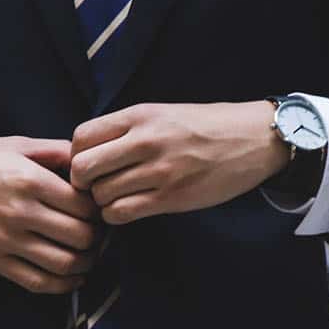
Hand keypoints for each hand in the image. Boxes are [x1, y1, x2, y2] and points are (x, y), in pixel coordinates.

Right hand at [0, 136, 101, 293]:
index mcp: (28, 180)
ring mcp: (6, 240)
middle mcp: (19, 212)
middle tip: (99, 231)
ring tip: (90, 253)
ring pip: (64, 264)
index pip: (83, 205)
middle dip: (97, 236)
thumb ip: (56, 151)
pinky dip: (63, 285)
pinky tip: (73, 276)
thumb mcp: (16, 145)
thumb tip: (90, 160)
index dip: (99, 208)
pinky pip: (37, 282)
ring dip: (86, 262)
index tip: (99, 207)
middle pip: (80, 236)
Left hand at [70, 102, 289, 224]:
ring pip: (101, 195)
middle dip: (82, 182)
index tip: (89, 163)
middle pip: (83, 168)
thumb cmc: (205, 126)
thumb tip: (86, 151)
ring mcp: (159, 171)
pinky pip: (122, 213)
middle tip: (96, 185)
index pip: (81, 137)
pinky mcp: (171, 197)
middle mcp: (145, 141)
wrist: (252, 139)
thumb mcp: (161, 113)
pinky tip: (129, 208)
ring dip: (102, 201)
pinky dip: (117, 215)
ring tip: (117, 197)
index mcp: (139, 116)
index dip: (76, 155)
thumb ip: (126, 129)